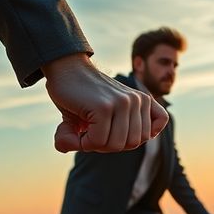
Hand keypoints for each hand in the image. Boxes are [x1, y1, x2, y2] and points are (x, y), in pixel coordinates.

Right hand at [42, 54, 168, 152]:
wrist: (65, 67)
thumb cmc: (84, 93)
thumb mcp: (107, 113)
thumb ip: (119, 133)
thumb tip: (92, 146)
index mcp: (143, 100)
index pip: (148, 135)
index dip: (125, 142)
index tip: (109, 131)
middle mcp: (137, 100)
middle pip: (133, 144)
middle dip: (110, 145)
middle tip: (92, 131)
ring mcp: (122, 103)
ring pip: (116, 145)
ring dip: (96, 145)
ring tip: (84, 129)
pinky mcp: (104, 107)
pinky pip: (99, 141)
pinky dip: (85, 143)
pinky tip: (78, 131)